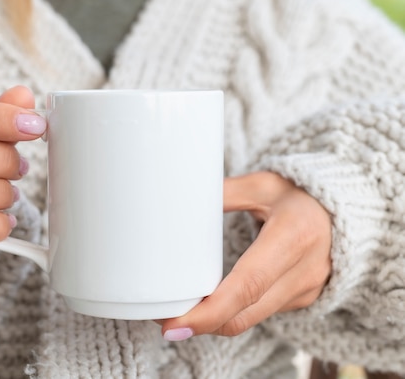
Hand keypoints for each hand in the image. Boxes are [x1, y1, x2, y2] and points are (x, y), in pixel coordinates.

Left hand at [160, 171, 331, 339]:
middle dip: (200, 324)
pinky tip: (205, 305)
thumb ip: (225, 191)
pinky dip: (230, 314)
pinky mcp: (300, 299)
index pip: (248, 285)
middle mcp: (303, 271)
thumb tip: (183, 197)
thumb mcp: (263, 184)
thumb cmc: (300, 194)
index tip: (174, 323)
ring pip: (249, 320)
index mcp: (293, 236)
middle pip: (244, 313)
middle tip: (161, 320)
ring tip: (175, 313)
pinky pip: (258, 314)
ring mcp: (304, 290)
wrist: (346, 212)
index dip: (209, 311)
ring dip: (212, 323)